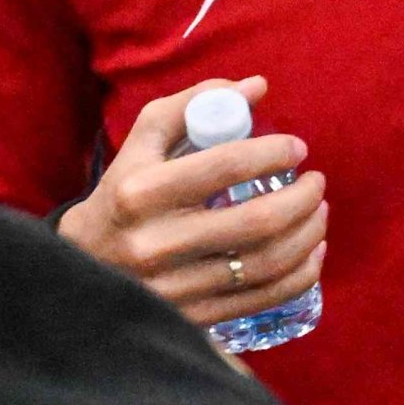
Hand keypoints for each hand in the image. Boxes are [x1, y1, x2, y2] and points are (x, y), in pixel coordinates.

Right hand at [57, 73, 327, 329]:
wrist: (84, 266)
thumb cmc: (121, 195)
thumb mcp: (142, 145)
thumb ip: (193, 106)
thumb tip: (256, 87)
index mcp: (141, 192)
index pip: (224, 166)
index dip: (272, 152)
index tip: (297, 148)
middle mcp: (157, 243)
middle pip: (255, 222)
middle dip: (301, 198)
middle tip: (316, 182)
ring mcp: (177, 287)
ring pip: (266, 264)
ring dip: (308, 235)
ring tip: (319, 212)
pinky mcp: (194, 317)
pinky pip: (263, 298)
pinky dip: (300, 274)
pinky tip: (312, 251)